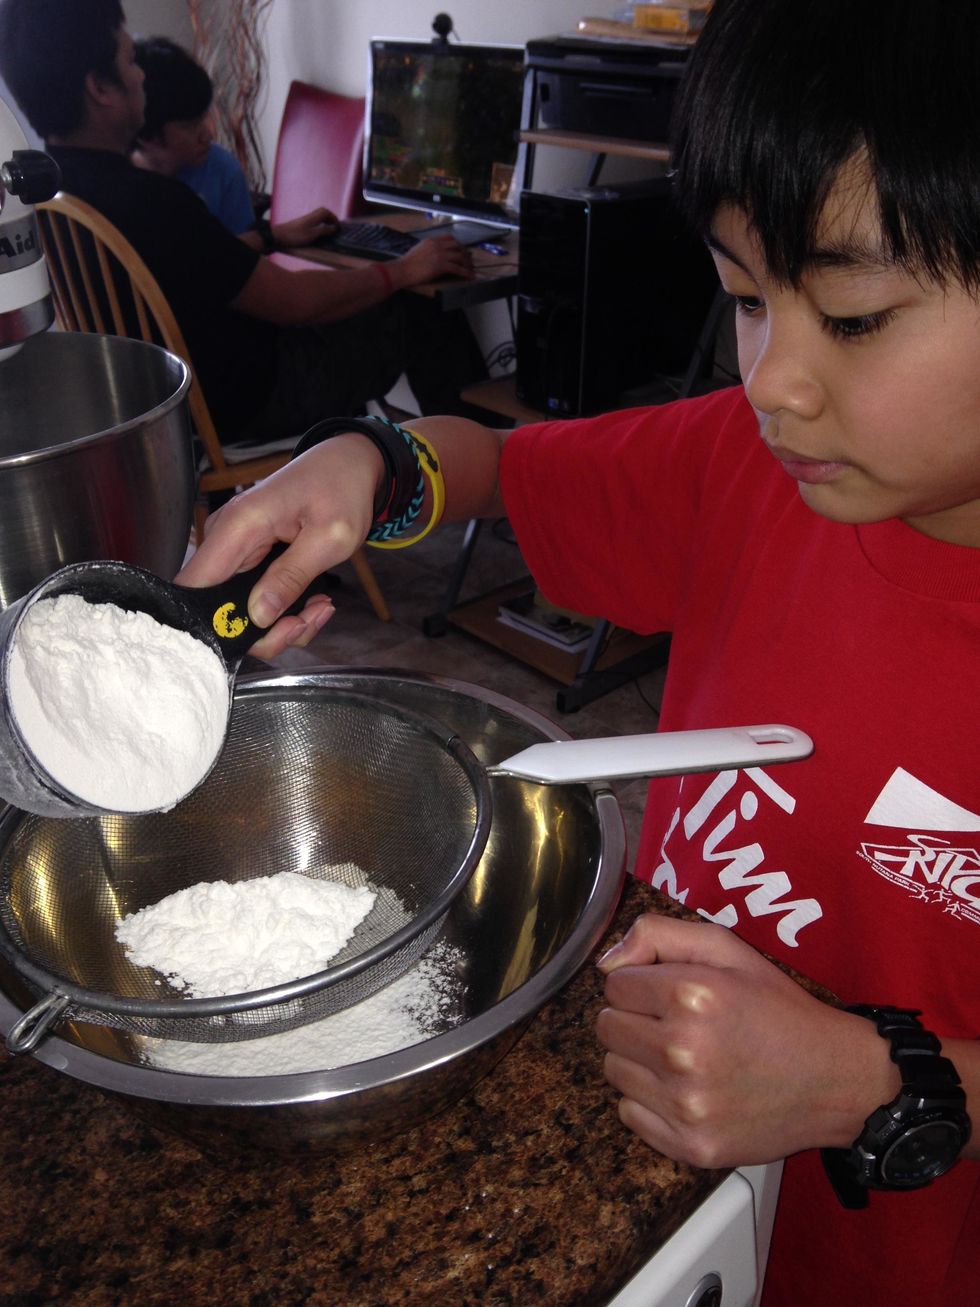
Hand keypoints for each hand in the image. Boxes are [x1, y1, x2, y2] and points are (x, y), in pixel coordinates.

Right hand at [176, 434, 384, 656]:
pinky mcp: (249, 558)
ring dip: (281, 622)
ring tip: (319, 607)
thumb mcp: (329, 537)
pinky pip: (255, 598)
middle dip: (264, 630)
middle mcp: (227, 538)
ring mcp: (236, 549)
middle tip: (305, 622)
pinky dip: (284, 609)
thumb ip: (291, 576)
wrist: (349, 463)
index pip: (193, 586)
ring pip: (241, 610)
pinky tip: (313, 600)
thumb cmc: (341, 489)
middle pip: (218, 609)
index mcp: (238, 527)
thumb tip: (256, 616)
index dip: (212, 624)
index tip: (261, 636)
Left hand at [272, 206, 338, 248]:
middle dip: (330, 217)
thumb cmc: (295, 236)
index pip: (326, 212)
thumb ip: (324, 230)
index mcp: (313, 217)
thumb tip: (334, 228)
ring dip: (325, 220)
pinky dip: (319, 224)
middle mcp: (309, 216)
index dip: (334, 218)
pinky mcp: (301, 224)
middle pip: (322, 212)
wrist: (278, 235)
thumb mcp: (312, 234)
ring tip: (329, 229)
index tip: (338, 226)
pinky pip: (314, 220)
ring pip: (318, 216)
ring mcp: (304, 220)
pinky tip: (318, 231)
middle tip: (335, 226)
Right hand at [394, 233, 474, 285]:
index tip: (461, 250)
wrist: (402, 270)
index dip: (458, 244)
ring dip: (467, 264)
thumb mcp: (418, 250)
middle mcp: (437, 245)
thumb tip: (435, 255)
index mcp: (431, 240)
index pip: (449, 238)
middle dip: (465, 253)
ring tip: (470, 270)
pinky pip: (457, 268)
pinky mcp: (441, 265)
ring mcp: (440, 254)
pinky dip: (465, 273)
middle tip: (468, 261)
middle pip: (457, 246)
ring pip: (460, 256)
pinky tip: (469, 277)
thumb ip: (429, 249)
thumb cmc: (406, 264)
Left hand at [596, 914, 898, 1168]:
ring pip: (614, 1071)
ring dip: (639, 1062)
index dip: (639, 985)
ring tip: (684, 1058)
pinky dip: (649, 1102)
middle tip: (674, 1025)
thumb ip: (659, 934)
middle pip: (607, 1028)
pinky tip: (687, 1090)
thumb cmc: (779, 1010)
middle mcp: (683, 1050)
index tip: (669, 994)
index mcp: (692, 995)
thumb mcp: (728, 949)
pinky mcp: (691, 1145)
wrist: (834, 1080)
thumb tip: (606, 962)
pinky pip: (630, 1114)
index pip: (614, 985)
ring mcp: (686, 1104)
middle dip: (634, 1021)